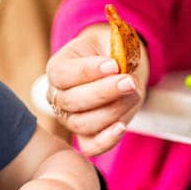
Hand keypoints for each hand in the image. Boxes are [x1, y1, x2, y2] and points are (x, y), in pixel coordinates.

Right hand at [45, 23, 145, 154]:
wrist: (118, 68)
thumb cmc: (110, 53)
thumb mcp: (110, 42)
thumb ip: (113, 52)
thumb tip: (120, 68)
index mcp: (56, 70)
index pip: (62, 74)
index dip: (87, 71)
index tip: (114, 65)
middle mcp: (57, 97)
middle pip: (72, 101)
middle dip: (104, 92)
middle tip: (129, 81)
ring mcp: (70, 120)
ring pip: (83, 124)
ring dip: (112, 111)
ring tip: (134, 94)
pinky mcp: (87, 136)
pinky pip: (91, 147)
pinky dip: (107, 140)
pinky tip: (122, 126)